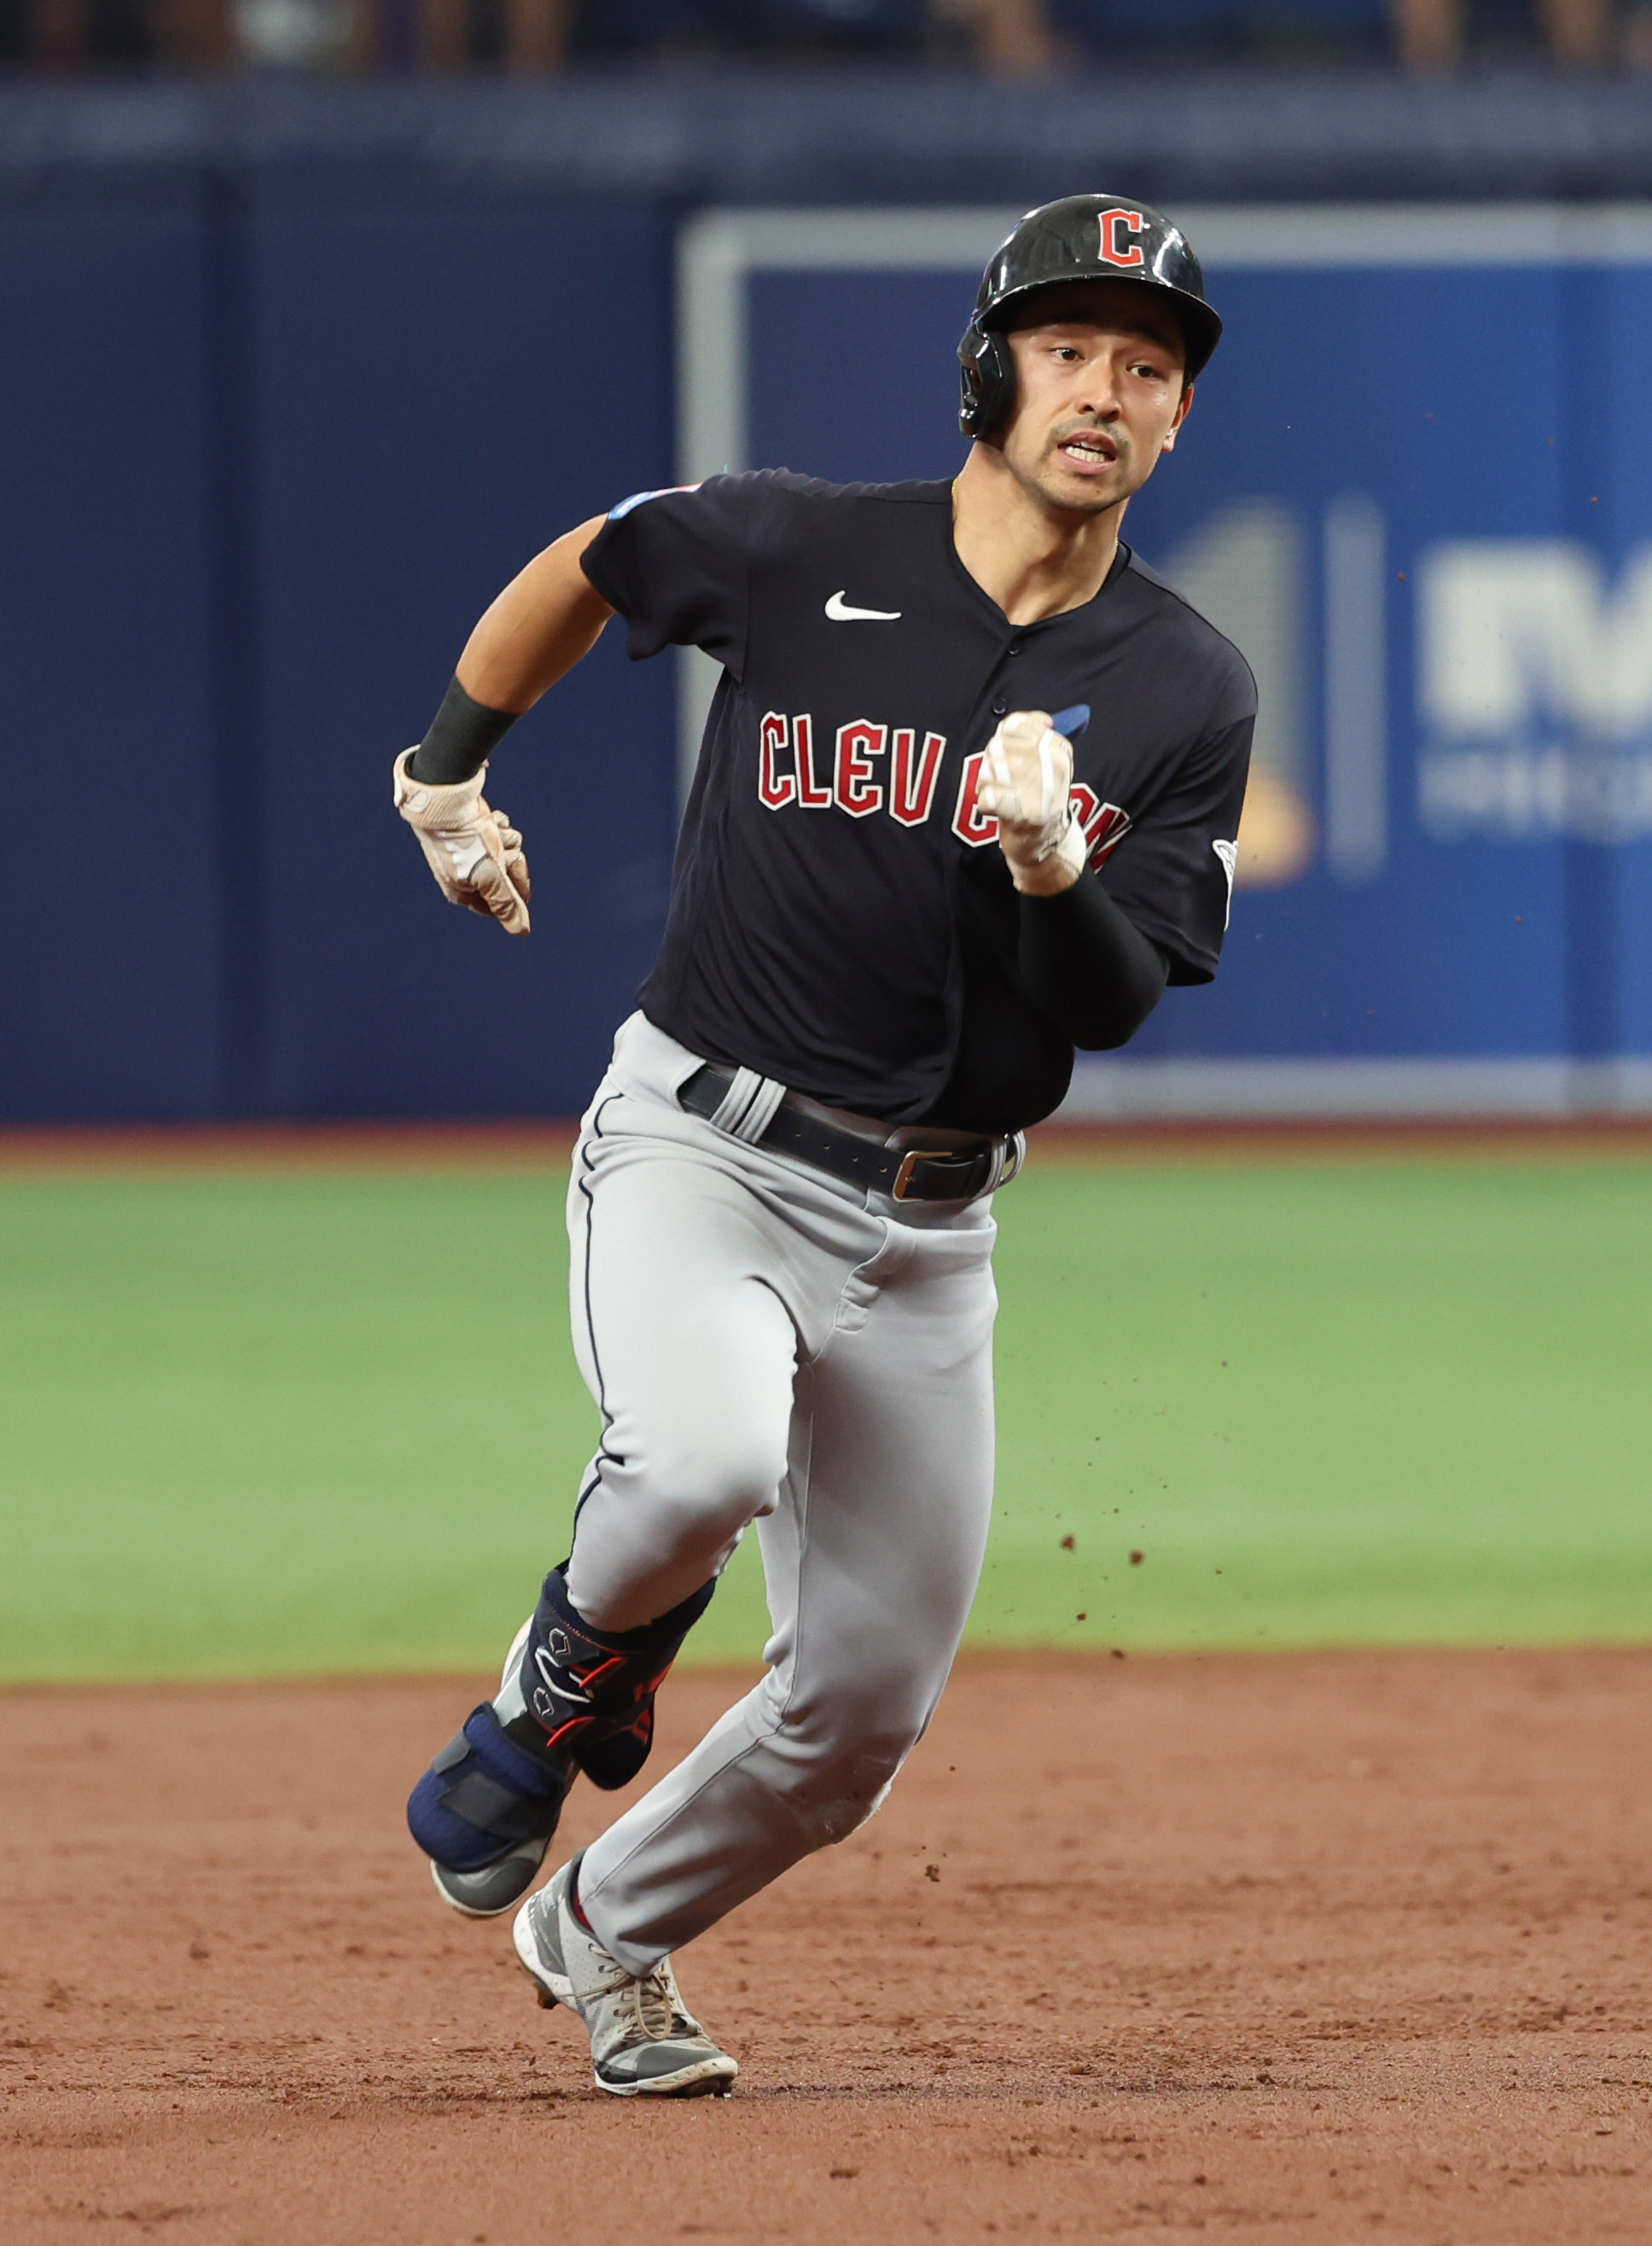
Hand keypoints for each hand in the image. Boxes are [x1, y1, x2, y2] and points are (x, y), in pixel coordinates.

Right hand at [392, 748, 530, 935]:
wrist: (447, 800)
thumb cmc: (464, 842)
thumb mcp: (489, 876)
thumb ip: (506, 903)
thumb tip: (522, 931)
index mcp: (464, 892)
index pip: (502, 904)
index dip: (513, 891)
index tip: (508, 876)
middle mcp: (468, 874)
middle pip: (509, 876)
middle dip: (509, 861)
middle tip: (497, 851)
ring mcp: (473, 851)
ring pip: (509, 851)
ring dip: (506, 839)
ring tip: (489, 831)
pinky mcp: (478, 831)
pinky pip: (503, 831)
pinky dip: (500, 825)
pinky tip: (487, 819)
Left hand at [976, 711, 1085, 895]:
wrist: (1045, 843)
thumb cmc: (1038, 797)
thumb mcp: (1047, 763)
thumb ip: (1037, 736)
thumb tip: (1039, 718)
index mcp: (1059, 750)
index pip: (1016, 725)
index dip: (1002, 739)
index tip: (1009, 754)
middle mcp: (1052, 766)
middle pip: (997, 747)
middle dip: (991, 765)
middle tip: (1003, 782)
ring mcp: (1039, 790)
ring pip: (989, 770)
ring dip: (986, 784)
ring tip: (1001, 796)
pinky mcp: (1023, 813)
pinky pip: (986, 796)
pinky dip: (985, 804)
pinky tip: (999, 810)